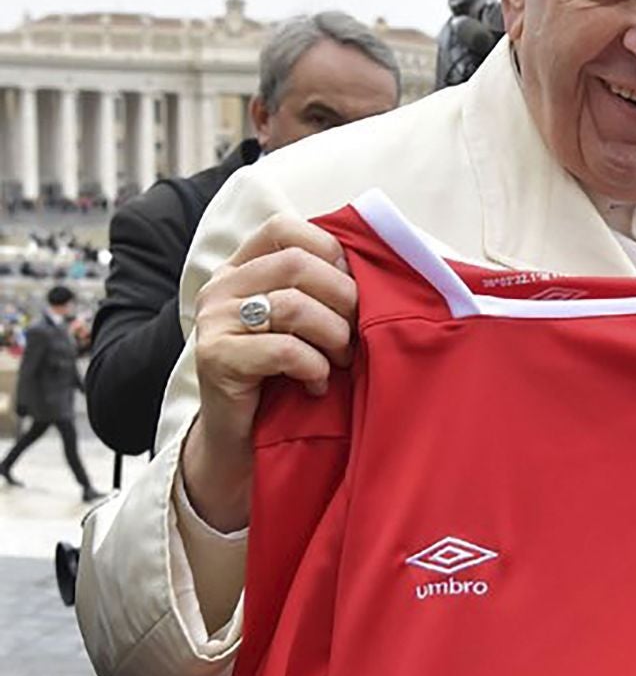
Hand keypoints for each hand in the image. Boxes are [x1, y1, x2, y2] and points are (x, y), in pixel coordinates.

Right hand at [182, 216, 356, 531]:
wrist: (242, 446)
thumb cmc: (285, 382)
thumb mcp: (305, 328)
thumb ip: (323, 291)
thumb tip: (381, 264)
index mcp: (242, 268)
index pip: (285, 228)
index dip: (330, 252)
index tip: (354, 287)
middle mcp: (221, 287)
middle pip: (297, 264)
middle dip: (343, 299)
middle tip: (357, 334)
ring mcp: (214, 321)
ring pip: (293, 304)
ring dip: (333, 336)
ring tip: (341, 361)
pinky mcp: (215, 358)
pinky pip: (284, 349)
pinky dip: (314, 368)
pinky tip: (317, 385)